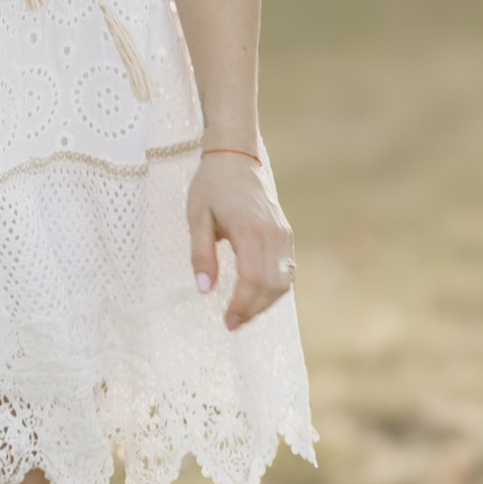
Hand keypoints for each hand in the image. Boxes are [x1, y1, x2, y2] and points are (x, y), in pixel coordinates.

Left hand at [188, 149, 293, 331]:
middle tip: (232, 324)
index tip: (227, 321)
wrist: (235, 158)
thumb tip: (204, 289)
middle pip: (271, 285)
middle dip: (252, 310)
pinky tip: (255, 298)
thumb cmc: (211, 187)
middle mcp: (273, 234)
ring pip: (283, 281)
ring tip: (242, 315)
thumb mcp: (196, 218)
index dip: (242, 304)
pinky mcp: (286, 235)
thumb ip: (200, 254)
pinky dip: (273, 289)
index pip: (252, 278)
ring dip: (264, 303)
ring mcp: (283, 235)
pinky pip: (286, 270)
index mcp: (250, 229)